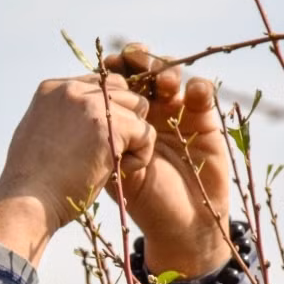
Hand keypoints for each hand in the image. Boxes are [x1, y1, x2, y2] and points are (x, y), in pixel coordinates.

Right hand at [0, 74, 153, 266]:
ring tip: (111, 164)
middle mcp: (71, 89)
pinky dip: (139, 157)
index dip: (103, 114)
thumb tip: (83, 124)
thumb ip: (60, 119)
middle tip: (105, 152)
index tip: (90, 143)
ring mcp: (91, 104)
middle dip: (122, 120)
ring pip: (138, 109)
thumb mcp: (38, 135)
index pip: (96, 85)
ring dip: (132, 138)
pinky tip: (117, 172)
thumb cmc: (32, 182)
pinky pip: (146, 134)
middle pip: (121, 90)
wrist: (28, 200)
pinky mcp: (111, 125)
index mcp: (52, 89)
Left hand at [103, 44, 231, 276]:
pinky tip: (191, 92)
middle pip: (144, 70)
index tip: (105, 66)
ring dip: (166, 70)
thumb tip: (78, 109)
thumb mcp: (111, 168)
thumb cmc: (141, 201)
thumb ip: (100, 140)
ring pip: (171, 75)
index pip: (116, 82)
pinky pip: (202, 93)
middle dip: (139, 60)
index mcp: (121, 118)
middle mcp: (149, 109)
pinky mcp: (205, 118)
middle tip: (133, 59)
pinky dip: (198, 87)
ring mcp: (177, 111)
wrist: (179, 224)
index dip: (113, 70)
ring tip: (163, 83)